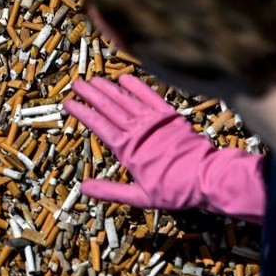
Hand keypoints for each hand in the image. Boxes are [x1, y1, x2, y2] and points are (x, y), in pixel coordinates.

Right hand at [64, 74, 264, 222]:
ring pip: (127, 100)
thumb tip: (84, 188)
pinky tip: (125, 77)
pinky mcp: (171, 117)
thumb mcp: (139, 197)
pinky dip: (138, 87)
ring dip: (110, 88)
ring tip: (95, 79)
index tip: (69, 102)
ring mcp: (155, 122)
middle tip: (77, 83)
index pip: (99, 126)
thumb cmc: (174, 190)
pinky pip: (151, 97)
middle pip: (110, 108)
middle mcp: (138, 131)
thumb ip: (110, 191)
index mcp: (127, 150)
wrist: (206, 177)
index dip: (83, 112)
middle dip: (92, 95)